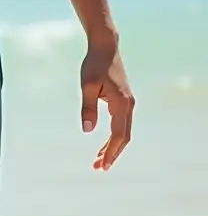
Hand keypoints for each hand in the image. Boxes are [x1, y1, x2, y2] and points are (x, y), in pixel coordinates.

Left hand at [80, 37, 133, 170]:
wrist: (105, 47)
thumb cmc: (93, 64)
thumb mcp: (86, 85)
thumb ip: (87, 107)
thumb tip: (87, 130)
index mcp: (122, 104)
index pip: (118, 135)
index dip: (110, 152)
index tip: (102, 165)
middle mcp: (129, 105)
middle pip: (123, 137)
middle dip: (112, 153)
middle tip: (99, 168)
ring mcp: (128, 103)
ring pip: (123, 131)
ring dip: (112, 146)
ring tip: (99, 160)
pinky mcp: (123, 101)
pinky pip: (121, 124)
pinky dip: (113, 136)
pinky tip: (104, 143)